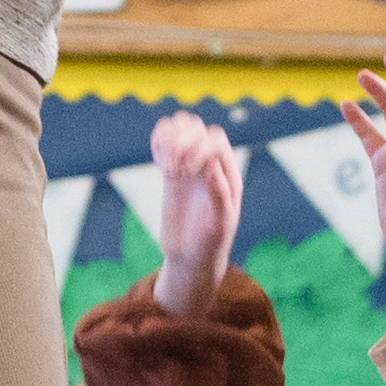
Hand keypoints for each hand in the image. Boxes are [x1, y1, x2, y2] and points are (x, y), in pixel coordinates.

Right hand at [145, 112, 245, 311]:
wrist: (191, 257)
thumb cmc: (210, 244)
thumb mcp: (220, 226)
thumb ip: (219, 197)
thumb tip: (212, 169)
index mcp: (228, 174)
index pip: (216, 140)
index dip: (199, 148)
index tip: (187, 172)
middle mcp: (210, 165)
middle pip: (197, 128)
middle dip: (182, 141)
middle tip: (173, 169)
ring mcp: (189, 165)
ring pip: (180, 128)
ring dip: (168, 137)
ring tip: (164, 163)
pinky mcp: (171, 171)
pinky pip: (165, 142)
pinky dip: (158, 142)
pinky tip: (158, 162)